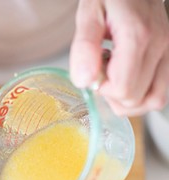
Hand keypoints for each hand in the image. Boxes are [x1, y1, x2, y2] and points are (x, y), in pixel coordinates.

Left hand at [70, 0, 168, 115]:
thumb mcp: (88, 15)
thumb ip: (84, 48)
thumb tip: (84, 81)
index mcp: (137, 37)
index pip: (123, 90)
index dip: (102, 90)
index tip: (94, 74)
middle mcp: (159, 45)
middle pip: (136, 100)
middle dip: (113, 95)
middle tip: (103, 73)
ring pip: (154, 100)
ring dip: (129, 99)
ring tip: (115, 78)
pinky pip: (160, 91)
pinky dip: (142, 93)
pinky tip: (127, 77)